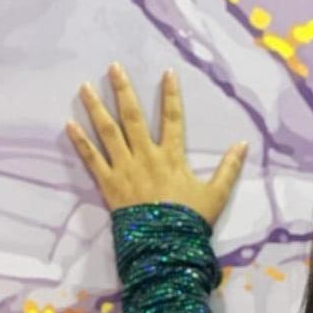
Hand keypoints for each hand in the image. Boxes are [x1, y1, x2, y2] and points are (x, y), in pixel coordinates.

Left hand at [66, 61, 246, 227]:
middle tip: (113, 67)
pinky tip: (69, 124)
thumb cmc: (191, 220)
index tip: (167, 72)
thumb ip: (229, 168)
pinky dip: (81, 142)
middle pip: (132, 117)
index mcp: (172, 157)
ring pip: (108, 132)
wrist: (167, 245)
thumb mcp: (216, 194)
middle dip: (123, 90)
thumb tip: (244, 144)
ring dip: (96, 108)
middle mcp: (146, 156)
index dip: (171, 95)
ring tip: (84, 87)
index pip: (173, 118)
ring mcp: (125, 168)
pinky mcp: (109, 183)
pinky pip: (92, 159)